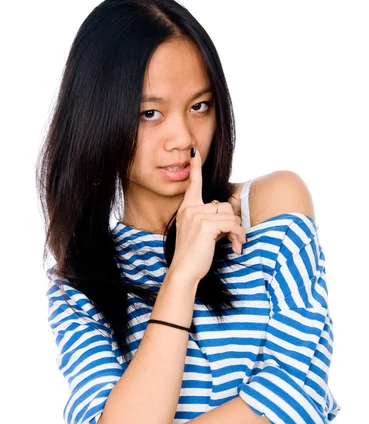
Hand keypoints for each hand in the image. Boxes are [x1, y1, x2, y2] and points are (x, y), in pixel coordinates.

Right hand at [170, 148, 245, 282]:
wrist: (184, 271)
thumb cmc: (193, 255)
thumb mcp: (199, 233)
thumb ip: (209, 220)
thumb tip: (230, 219)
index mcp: (187, 209)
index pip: (193, 185)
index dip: (195, 169)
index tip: (195, 153)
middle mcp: (190, 209)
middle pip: (224, 205)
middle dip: (233, 223)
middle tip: (234, 239)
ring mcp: (197, 215)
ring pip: (231, 215)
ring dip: (237, 231)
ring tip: (235, 245)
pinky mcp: (206, 224)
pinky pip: (232, 224)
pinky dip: (238, 236)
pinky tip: (235, 247)